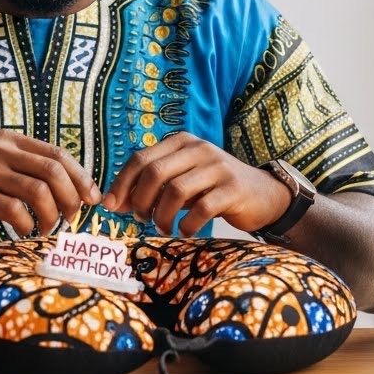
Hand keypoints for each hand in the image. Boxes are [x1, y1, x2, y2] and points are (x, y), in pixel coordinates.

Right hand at [0, 129, 100, 237]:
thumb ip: (26, 170)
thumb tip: (74, 189)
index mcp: (8, 139)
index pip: (57, 154)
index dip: (81, 177)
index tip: (93, 199)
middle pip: (53, 170)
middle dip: (71, 197)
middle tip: (71, 218)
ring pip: (38, 191)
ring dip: (51, 215)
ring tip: (46, 227)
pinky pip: (14, 210)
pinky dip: (26, 224)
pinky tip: (23, 231)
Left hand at [101, 132, 291, 235]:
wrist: (262, 194)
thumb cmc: (212, 188)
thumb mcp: (181, 181)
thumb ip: (150, 187)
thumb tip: (112, 202)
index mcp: (181, 142)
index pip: (140, 158)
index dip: (121, 184)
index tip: (111, 206)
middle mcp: (198, 149)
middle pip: (154, 172)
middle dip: (140, 200)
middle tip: (140, 219)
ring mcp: (217, 167)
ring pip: (175, 190)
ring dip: (162, 215)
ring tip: (163, 228)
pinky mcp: (233, 188)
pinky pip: (201, 208)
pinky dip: (187, 224)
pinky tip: (185, 231)